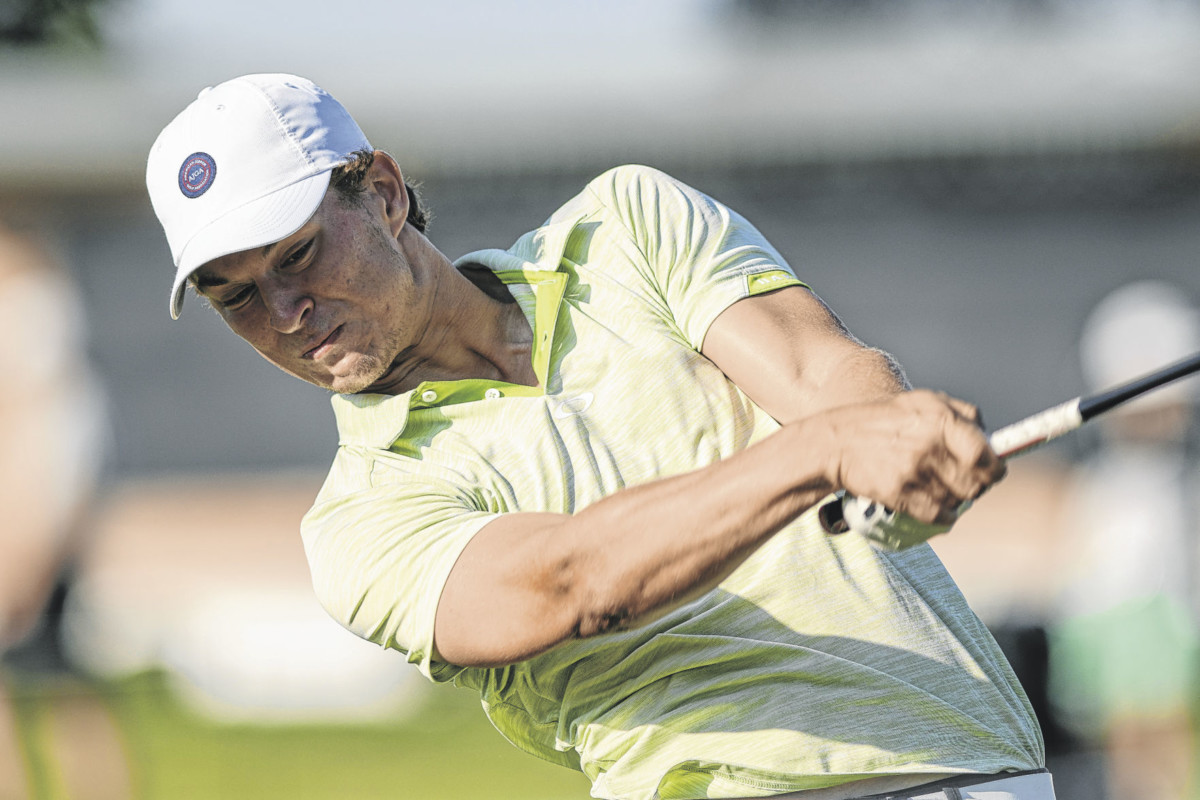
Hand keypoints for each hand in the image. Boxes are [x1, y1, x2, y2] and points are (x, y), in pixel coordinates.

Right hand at [817, 390, 1004, 525]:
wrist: (837, 443)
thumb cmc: (883, 421)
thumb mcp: (922, 401)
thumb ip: (960, 412)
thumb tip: (989, 434)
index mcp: (941, 420)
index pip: (985, 454)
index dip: (994, 467)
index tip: (992, 471)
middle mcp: (930, 446)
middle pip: (976, 483)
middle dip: (975, 486)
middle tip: (965, 482)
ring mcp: (914, 472)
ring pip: (957, 501)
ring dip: (953, 499)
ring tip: (938, 487)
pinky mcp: (899, 494)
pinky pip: (937, 516)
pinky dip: (941, 515)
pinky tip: (932, 505)